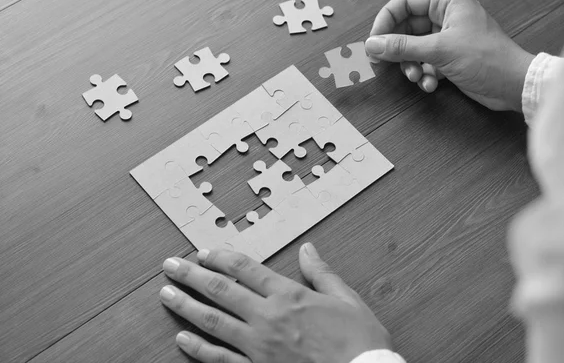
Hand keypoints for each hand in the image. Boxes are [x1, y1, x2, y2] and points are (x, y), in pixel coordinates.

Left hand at [160, 243, 392, 362]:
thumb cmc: (359, 341)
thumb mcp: (347, 299)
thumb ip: (321, 274)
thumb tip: (308, 249)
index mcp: (289, 295)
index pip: (245, 269)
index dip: (220, 257)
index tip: (203, 252)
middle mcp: (268, 317)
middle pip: (221, 291)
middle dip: (192, 275)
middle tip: (170, 265)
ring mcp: (258, 346)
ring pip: (213, 322)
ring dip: (187, 306)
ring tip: (166, 294)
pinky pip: (220, 359)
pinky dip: (198, 349)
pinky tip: (181, 340)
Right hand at [366, 0, 534, 111]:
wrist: (513, 86)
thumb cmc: (487, 59)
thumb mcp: (439, 50)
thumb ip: (402, 47)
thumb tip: (372, 45)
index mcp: (447, 2)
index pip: (404, 3)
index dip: (385, 21)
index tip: (374, 42)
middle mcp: (446, 16)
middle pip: (406, 28)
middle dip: (397, 49)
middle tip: (384, 64)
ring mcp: (448, 38)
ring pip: (413, 48)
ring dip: (410, 65)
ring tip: (415, 76)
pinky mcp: (450, 58)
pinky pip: (425, 62)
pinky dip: (423, 74)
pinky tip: (430, 84)